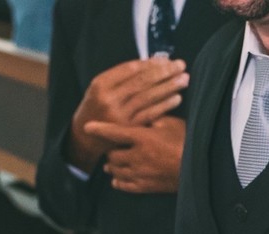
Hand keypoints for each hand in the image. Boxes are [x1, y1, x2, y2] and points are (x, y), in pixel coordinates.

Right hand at [67, 58, 188, 171]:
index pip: (131, 68)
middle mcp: (110, 98)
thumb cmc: (96, 109)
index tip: (166, 59)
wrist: (85, 138)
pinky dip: (165, 105)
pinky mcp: (129, 128)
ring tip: (183, 79)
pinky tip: (177, 98)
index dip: (151, 63)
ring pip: (148, 96)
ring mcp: (120, 114)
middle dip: (164, 72)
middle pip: (142, 81)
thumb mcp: (100, 89)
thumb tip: (151, 64)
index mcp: (101, 83)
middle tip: (180, 65)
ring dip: (168, 86)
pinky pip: (150, 113)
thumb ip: (121, 78)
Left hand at [85, 117, 185, 193]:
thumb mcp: (171, 124)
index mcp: (142, 138)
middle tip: (113, 147)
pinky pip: (124, 186)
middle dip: (111, 150)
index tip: (87, 127)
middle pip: (112, 154)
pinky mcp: (146, 187)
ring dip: (112, 166)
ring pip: (116, 171)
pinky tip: (117, 179)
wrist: (199, 169)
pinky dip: (118, 181)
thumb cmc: (187, 142)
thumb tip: (142, 112)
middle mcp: (137, 156)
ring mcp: (141, 173)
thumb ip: (153, 118)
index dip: (99, 129)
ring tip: (112, 163)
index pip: (114, 132)